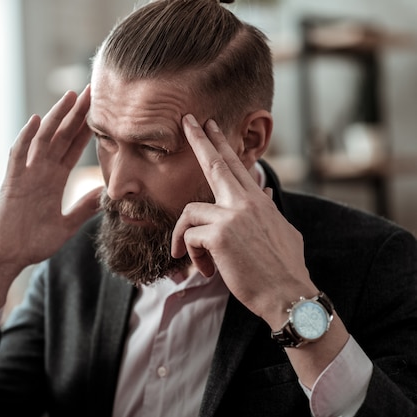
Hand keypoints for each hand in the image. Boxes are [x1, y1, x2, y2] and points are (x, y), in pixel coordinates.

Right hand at [0, 86, 101, 314]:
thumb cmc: (31, 243)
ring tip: (71, 97)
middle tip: (92, 90)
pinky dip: (26, 138)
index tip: (104, 111)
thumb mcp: (66, 225)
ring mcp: (26, 175)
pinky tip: (35, 121)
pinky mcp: (11, 183)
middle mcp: (41, 172)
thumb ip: (83, 208)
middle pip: (61, 136)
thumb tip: (106, 195)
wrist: (6, 258)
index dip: (87, 129)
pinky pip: (18, 156)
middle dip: (76, 114)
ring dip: (56, 117)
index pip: (73, 148)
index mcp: (54, 180)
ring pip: (42, 139)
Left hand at [172, 115, 315, 327]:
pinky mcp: (218, 234)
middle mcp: (246, 202)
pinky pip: (189, 237)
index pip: (236, 165)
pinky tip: (207, 271)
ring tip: (200, 261)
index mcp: (258, 202)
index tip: (210, 125)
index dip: (221, 143)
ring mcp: (232, 216)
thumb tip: (263, 191)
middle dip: (199, 140)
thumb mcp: (281, 231)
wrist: (288, 296)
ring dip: (187, 238)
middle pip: (215, 164)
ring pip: (190, 212)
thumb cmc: (282, 269)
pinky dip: (192, 256)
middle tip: (187, 121)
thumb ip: (267, 209)